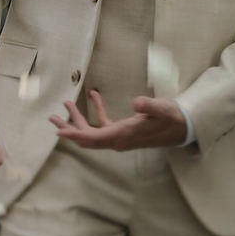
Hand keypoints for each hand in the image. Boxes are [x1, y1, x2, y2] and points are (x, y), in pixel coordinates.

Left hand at [50, 90, 188, 150]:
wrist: (182, 128)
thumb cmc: (172, 119)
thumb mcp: (162, 109)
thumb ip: (149, 106)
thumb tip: (136, 102)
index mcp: (124, 135)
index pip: (94, 137)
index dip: (75, 135)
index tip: (58, 132)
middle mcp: (118, 140)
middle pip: (87, 138)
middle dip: (69, 128)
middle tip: (52, 117)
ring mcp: (120, 137)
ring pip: (92, 132)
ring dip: (78, 120)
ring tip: (65, 106)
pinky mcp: (123, 132)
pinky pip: (104, 125)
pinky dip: (96, 111)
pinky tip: (94, 96)